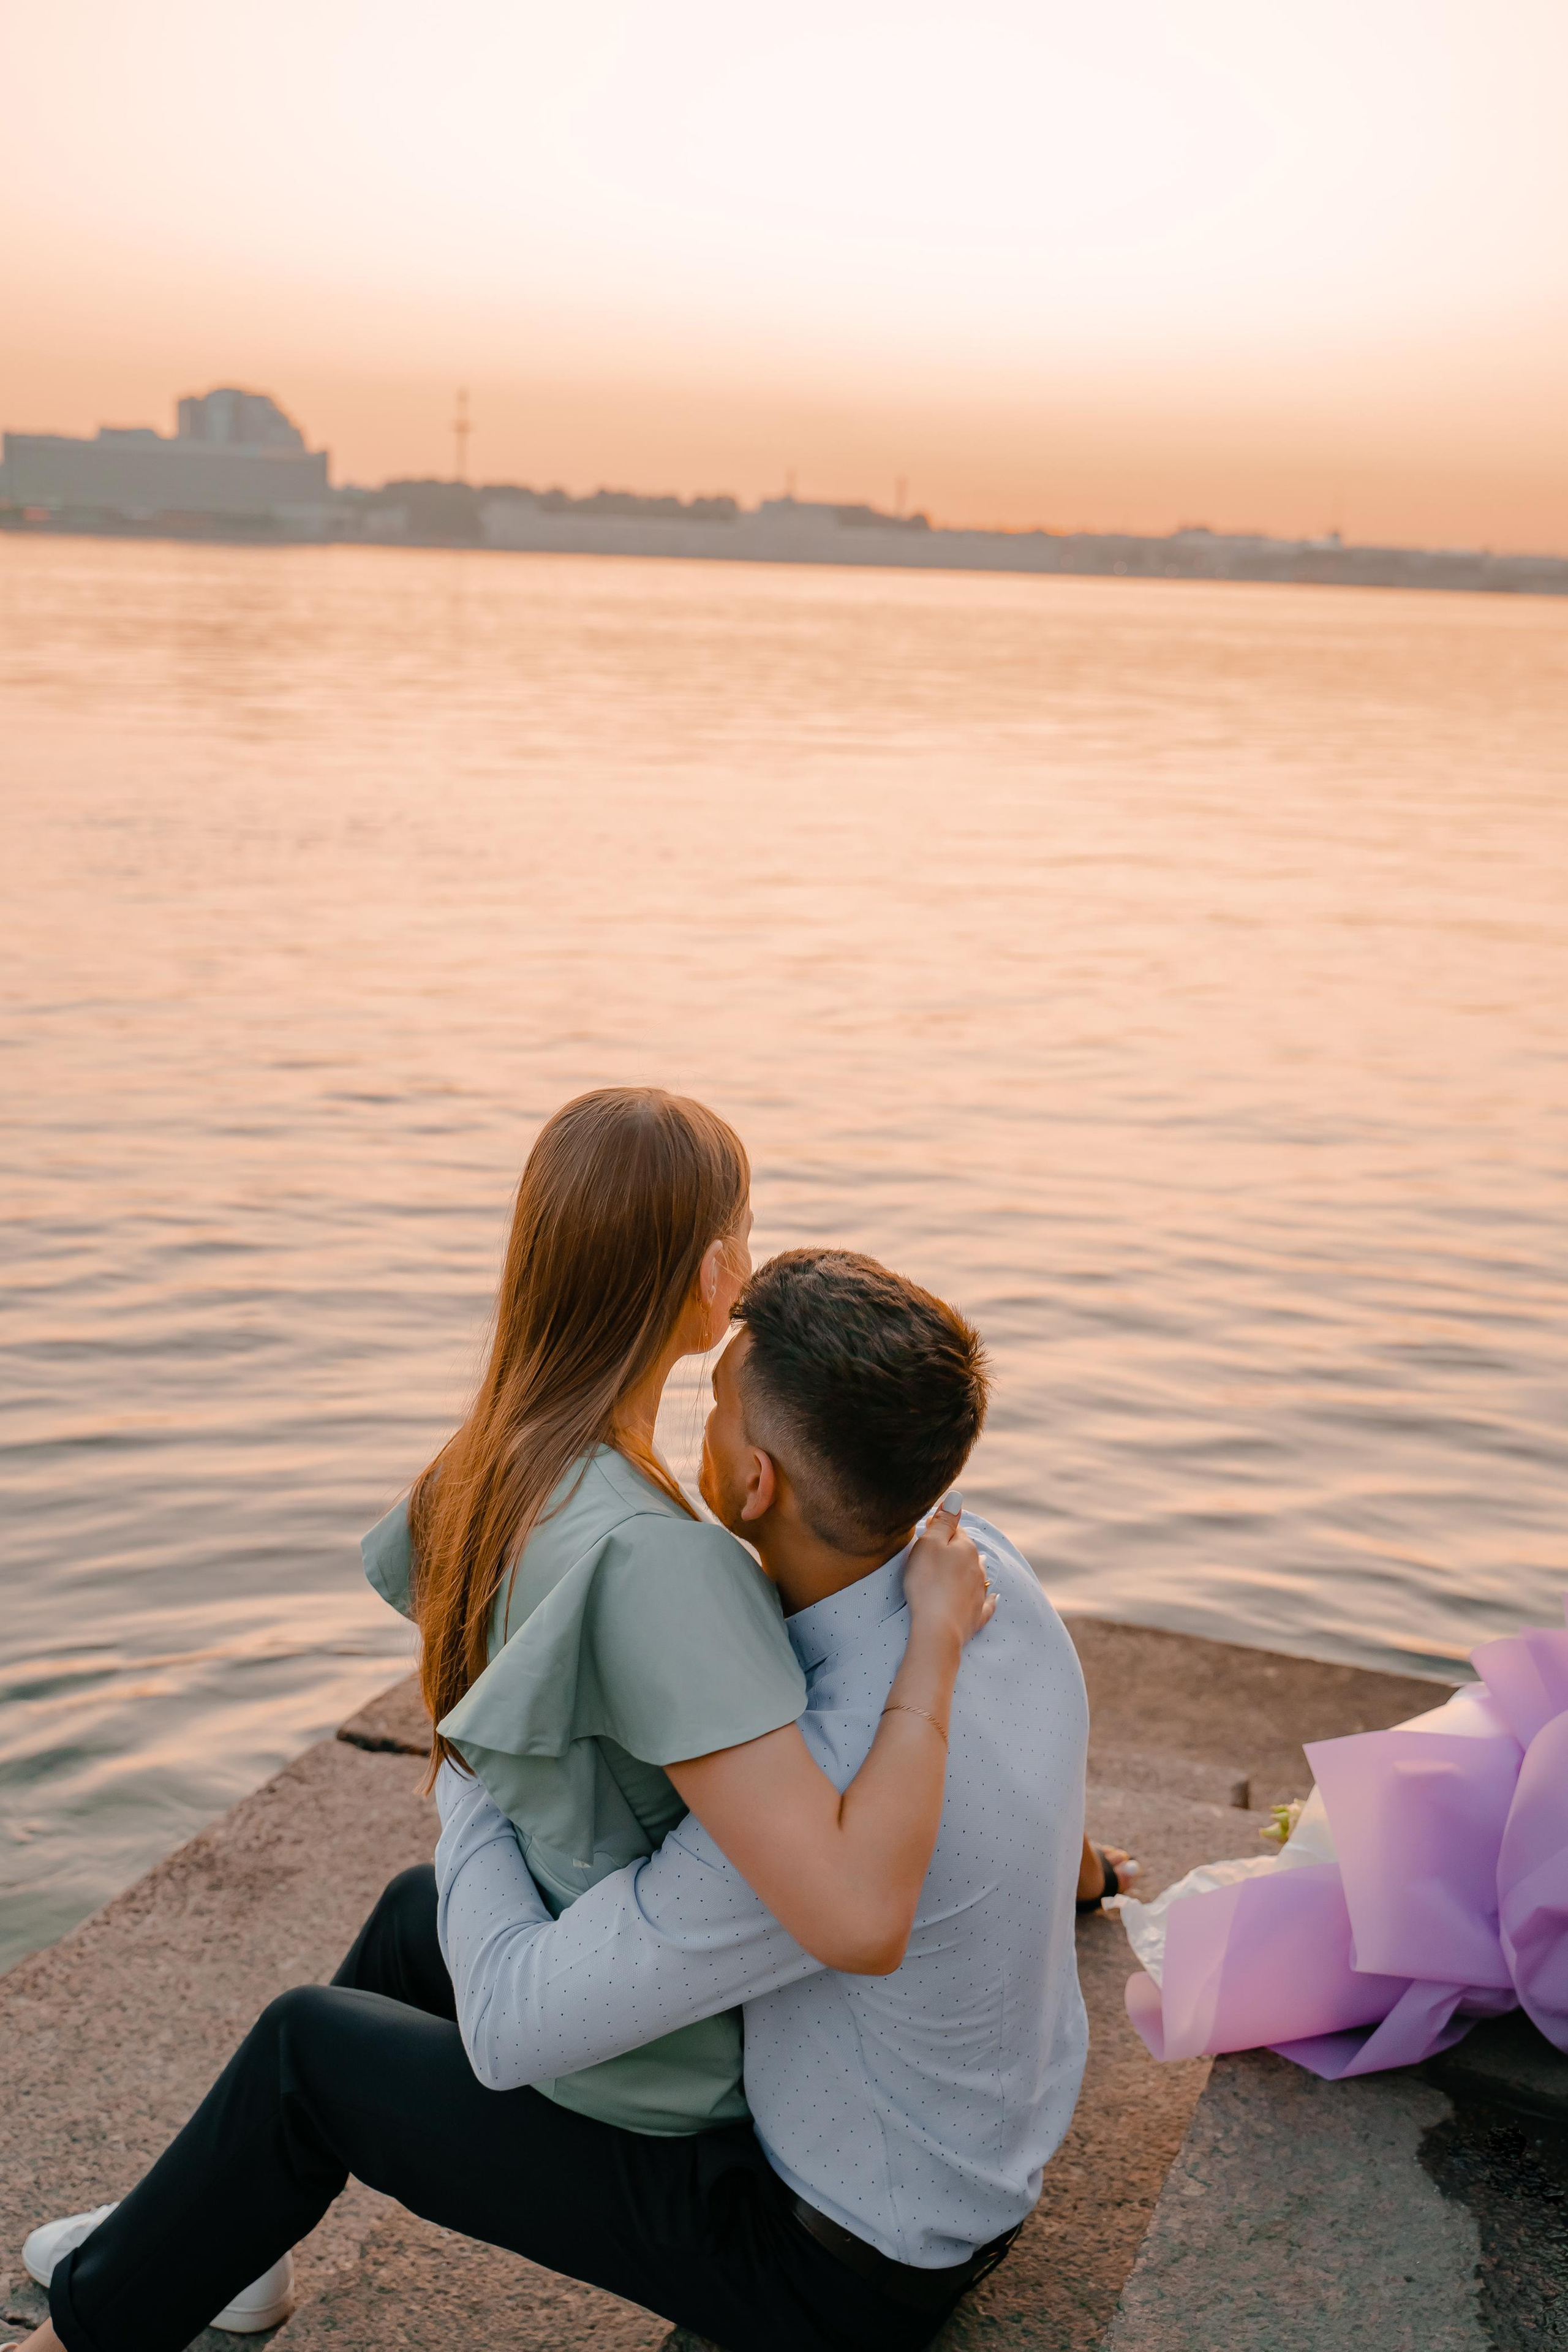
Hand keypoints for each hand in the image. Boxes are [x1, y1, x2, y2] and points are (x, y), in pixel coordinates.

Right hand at [903, 1500, 995, 1648]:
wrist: (938, 1628)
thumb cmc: (928, 1582)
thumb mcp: (929, 1544)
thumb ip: (944, 1521)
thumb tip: (957, 1497)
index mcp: (966, 1549)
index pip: (956, 1531)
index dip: (941, 1530)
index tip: (926, 1531)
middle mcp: (977, 1568)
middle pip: (966, 1553)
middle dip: (953, 1551)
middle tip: (934, 1554)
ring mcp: (979, 1593)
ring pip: (976, 1575)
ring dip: (968, 1571)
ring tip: (959, 1569)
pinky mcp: (976, 1615)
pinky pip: (985, 1603)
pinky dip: (987, 1598)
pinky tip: (994, 1596)